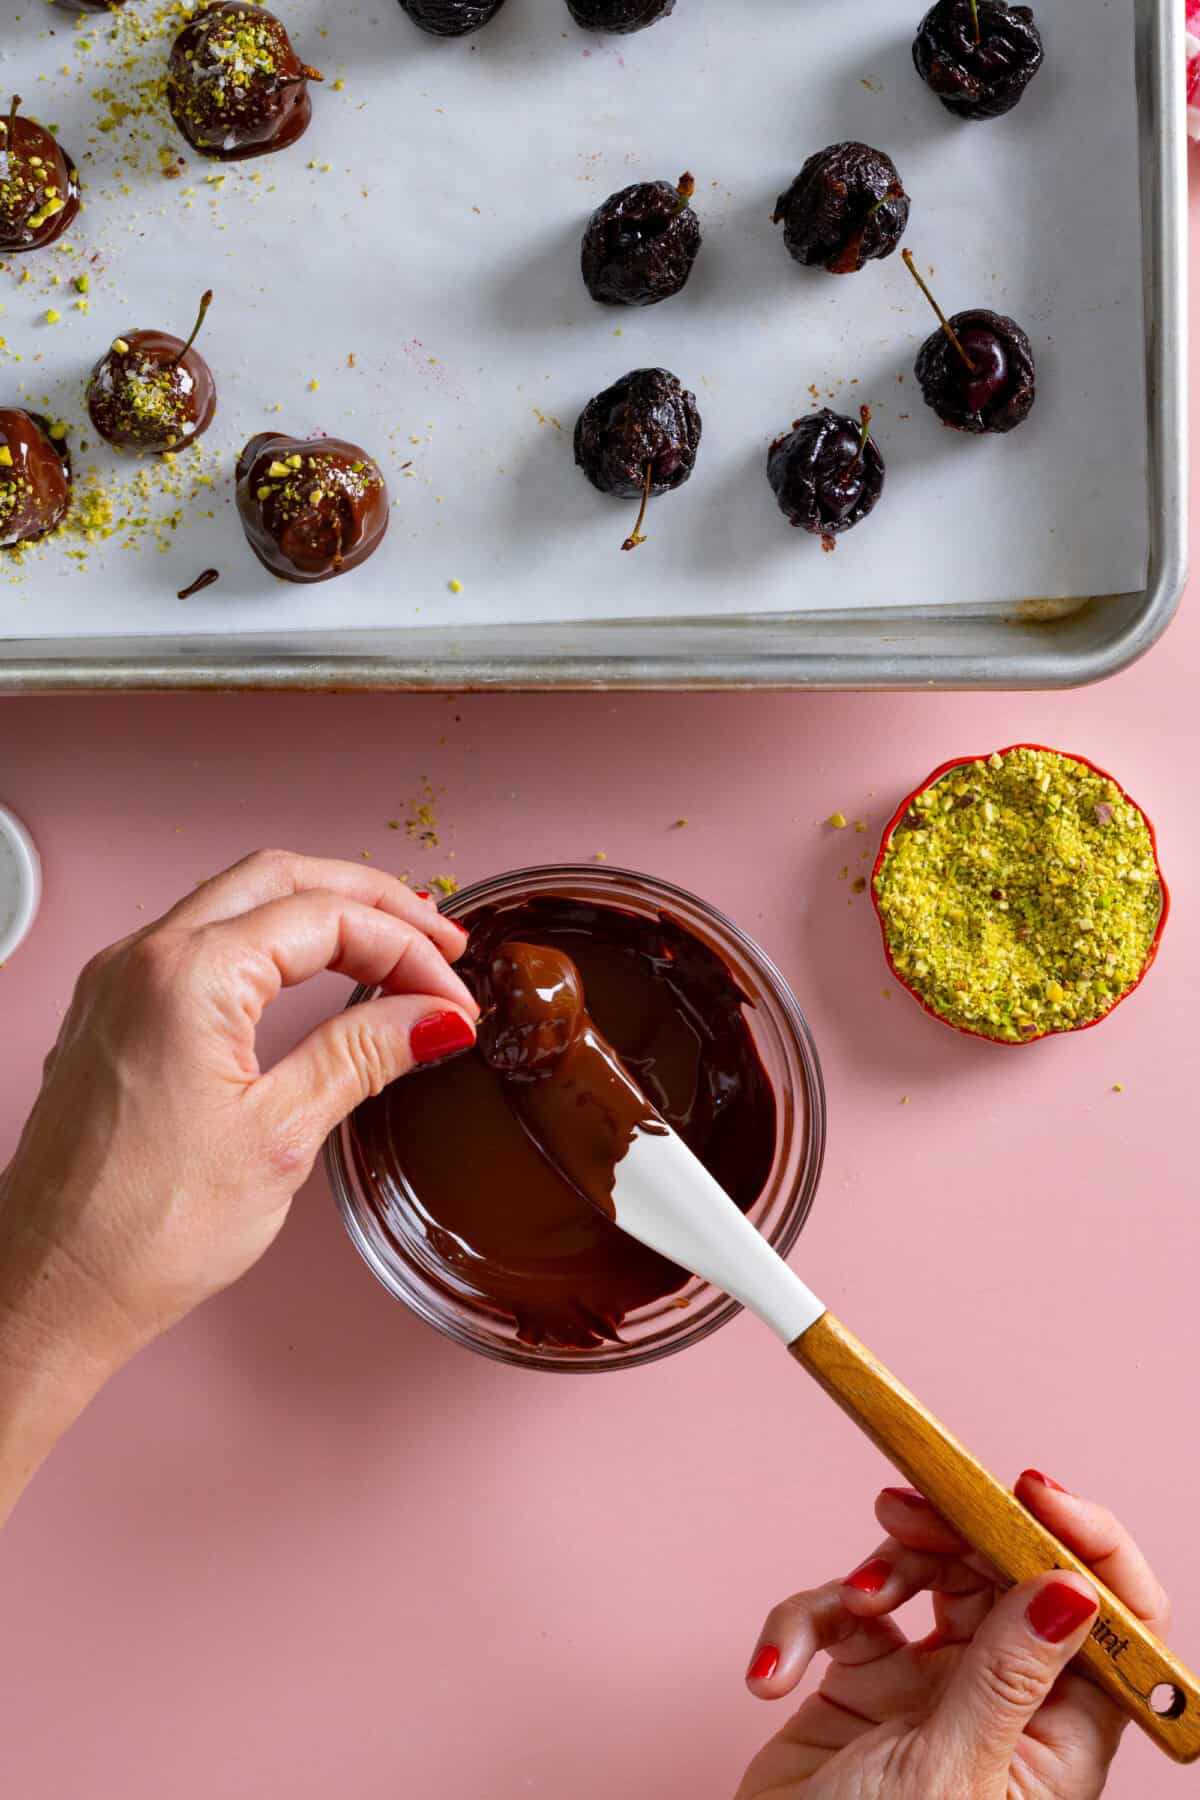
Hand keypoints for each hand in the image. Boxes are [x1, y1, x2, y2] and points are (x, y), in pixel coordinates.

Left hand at [0, 851, 477, 1511]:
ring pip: (235, 901)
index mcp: (186, 975)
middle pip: (278, 878)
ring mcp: (119, 984)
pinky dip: (268, 943)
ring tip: (389, 948)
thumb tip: (435, 1017)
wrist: (52, 1290)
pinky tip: (310, 976)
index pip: (324, 918)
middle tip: (437, 940)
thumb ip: (361, 1055)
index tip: (453, 999)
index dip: (405, 949)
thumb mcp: (281, 1135)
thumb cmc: (145, 1229)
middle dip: (368, 899)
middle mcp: (141, 959)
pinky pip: (200, 943)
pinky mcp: (112, 1017)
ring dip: (318, 913)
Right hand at [738, 1472, 1169, 1798]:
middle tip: (901, 1512)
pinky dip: (804, 1625)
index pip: (1108, 1619)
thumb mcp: (950, 1770)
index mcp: (1058, 1736)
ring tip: (845, 1602)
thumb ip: (1007, 1672)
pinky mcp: (861, 1684)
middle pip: (1003, 1573)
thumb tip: (1076, 1588)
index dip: (1084, 1545)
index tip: (1031, 1491)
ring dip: (876, 1572)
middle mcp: (1005, 1703)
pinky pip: (842, 1615)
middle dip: (953, 1534)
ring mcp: (932, 1688)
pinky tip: (777, 1673)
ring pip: (924, 1576)